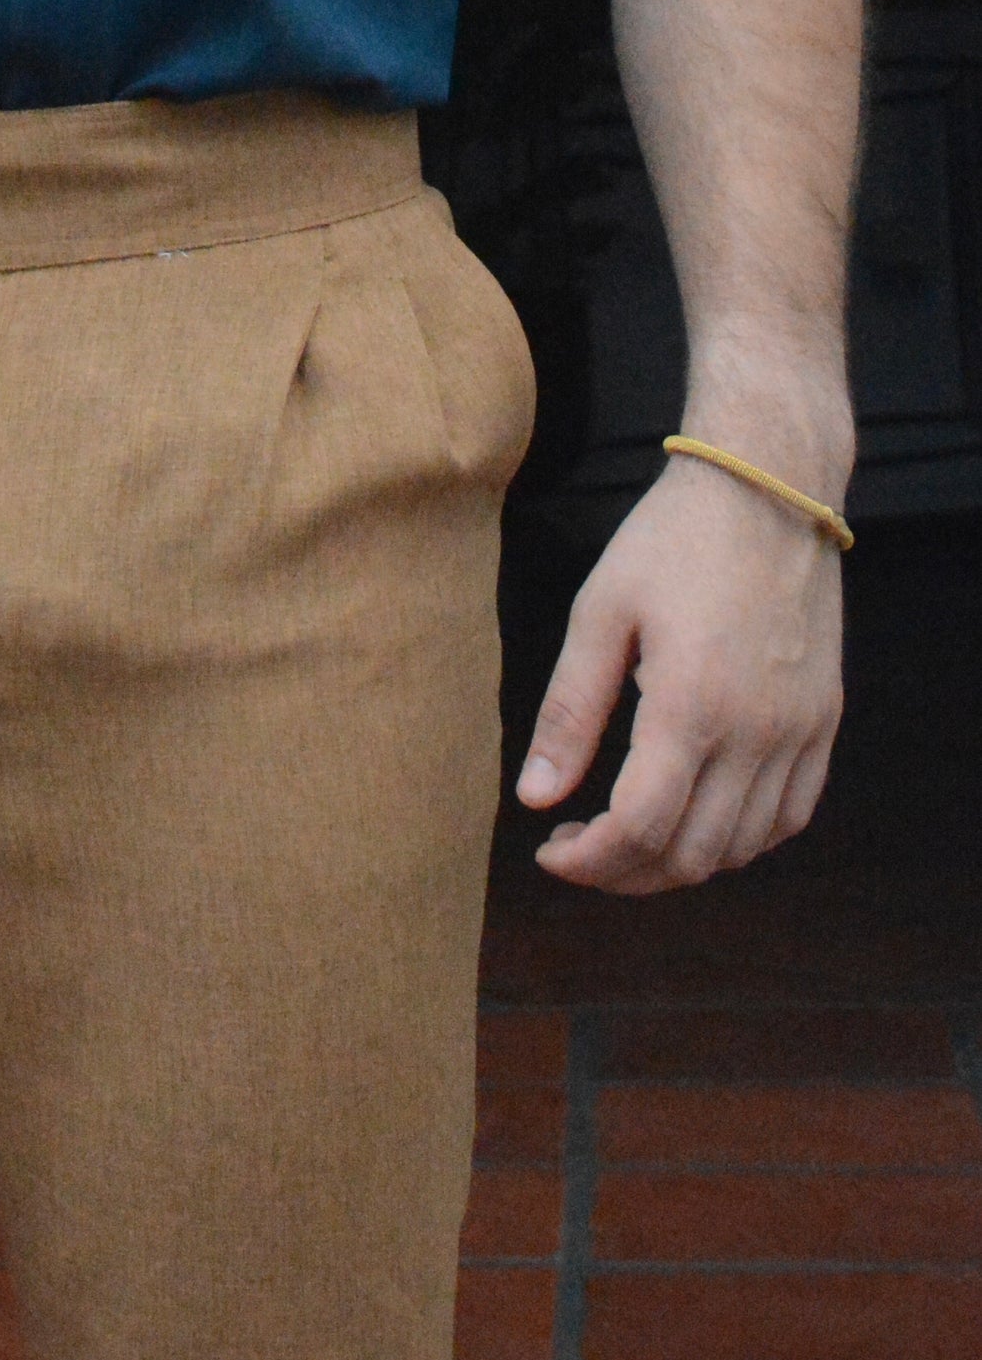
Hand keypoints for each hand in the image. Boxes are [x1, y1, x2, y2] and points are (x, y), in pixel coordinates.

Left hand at [517, 441, 843, 892]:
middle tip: (579, 844)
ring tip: (629, 833)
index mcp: (692, 705)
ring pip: (742, 848)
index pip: (640, 829)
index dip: (589, 861)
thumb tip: (535, 796)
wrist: (767, 488)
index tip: (550, 850)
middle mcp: (756, 732)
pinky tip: (697, 815)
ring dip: (679, 861)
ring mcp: (800, 731)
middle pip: (691, 854)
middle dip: (625, 871)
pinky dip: (741, 839)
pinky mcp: (824, 720)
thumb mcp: (599, 612)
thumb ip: (569, 712)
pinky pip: (789, 816)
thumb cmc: (672, 540)